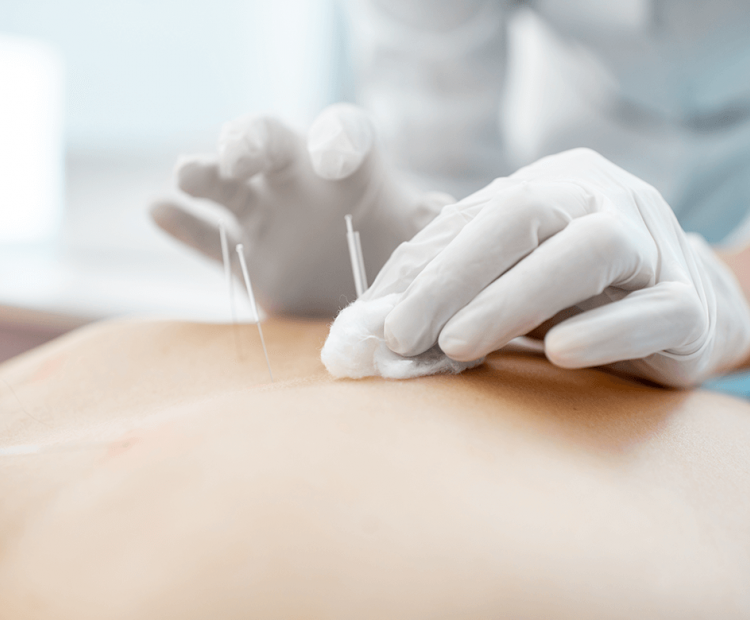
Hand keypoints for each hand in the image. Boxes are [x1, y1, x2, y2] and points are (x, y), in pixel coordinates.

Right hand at [151, 104, 452, 315]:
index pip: (341, 137)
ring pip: (228, 186)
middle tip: (239, 153)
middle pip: (271, 143)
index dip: (337, 142)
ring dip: (205, 174)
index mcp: (353, 173)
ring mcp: (268, 218)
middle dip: (253, 141)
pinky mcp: (246, 257)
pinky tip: (158, 211)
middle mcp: (303, 184)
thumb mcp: (420, 245)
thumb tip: (439, 209)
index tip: (335, 160)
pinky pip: (209, 240)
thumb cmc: (398, 263)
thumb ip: (427, 227)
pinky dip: (184, 227)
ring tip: (187, 174)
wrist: (368, 307)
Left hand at [342, 148, 749, 385]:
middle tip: (404, 336)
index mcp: (556, 184)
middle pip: (526, 215)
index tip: (379, 323)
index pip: (480, 215)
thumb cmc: (575, 299)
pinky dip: (605, 330)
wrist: (677, 319)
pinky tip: (560, 354)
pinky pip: (656, 310)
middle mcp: (605, 198)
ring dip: (516, 298)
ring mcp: (654, 245)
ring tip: (458, 345)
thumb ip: (449, 286)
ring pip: (590, 250)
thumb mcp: (506, 283)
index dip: (425, 268)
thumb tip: (372, 318)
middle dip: (455, 276)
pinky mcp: (691, 305)